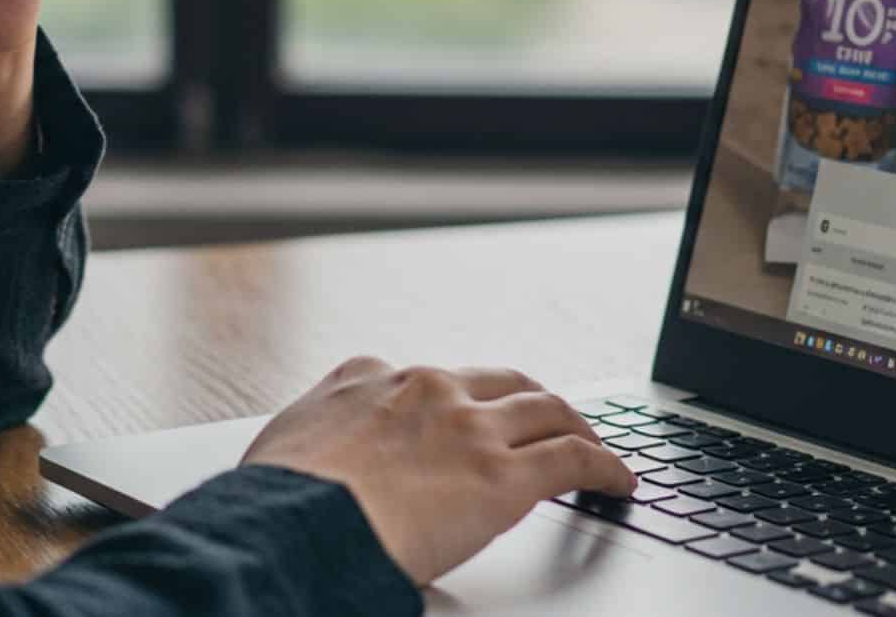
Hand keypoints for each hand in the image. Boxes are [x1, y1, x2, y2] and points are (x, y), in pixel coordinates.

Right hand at [240, 357, 632, 586]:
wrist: (295, 521)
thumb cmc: (276, 500)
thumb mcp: (279, 445)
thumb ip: (306, 439)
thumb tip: (299, 465)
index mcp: (368, 379)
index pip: (423, 376)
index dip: (454, 396)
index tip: (463, 412)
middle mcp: (426, 389)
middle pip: (501, 381)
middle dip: (531, 398)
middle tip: (549, 417)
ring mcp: (469, 427)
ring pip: (547, 409)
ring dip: (578, 425)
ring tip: (595, 444)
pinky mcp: (504, 475)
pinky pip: (575, 459)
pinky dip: (605, 466)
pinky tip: (619, 481)